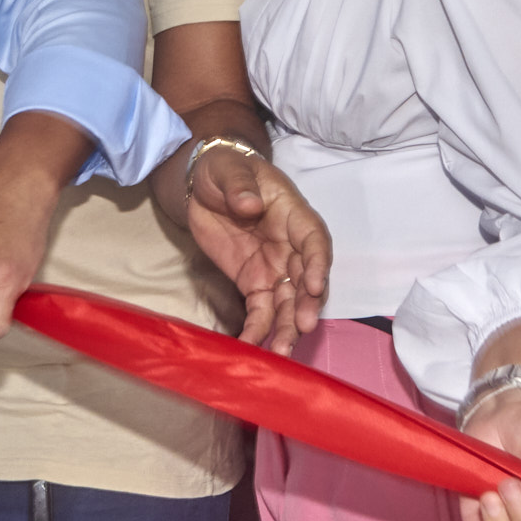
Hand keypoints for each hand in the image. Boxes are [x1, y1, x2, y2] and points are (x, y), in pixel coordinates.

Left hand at [184, 148, 330, 353]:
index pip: (314, 241)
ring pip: (287, 303)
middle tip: (300, 328)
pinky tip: (251, 347)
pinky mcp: (254, 284)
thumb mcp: (229, 168)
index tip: (312, 286)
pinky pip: (259, 311)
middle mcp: (291, 247)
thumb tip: (249, 203)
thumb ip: (239, 185)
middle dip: (305, 305)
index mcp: (294, 216)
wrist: (203, 186)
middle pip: (306, 280)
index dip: (317, 264)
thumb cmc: (225, 170)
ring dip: (285, 328)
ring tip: (280, 352)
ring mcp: (274, 269)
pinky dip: (257, 330)